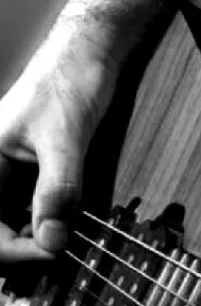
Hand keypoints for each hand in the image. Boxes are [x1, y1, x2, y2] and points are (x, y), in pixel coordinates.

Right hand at [0, 26, 116, 264]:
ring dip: (34, 237)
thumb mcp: (63, 140)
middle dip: (21, 248)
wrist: (87, 54)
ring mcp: (6, 173)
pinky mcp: (27, 173)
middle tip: (59, 249)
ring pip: (10, 223)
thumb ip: (56, 192)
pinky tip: (64, 220)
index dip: (14, 250)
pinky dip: (45, 221)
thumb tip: (52, 241)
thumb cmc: (67, 82)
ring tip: (63, 237)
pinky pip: (27, 209)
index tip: (52, 252)